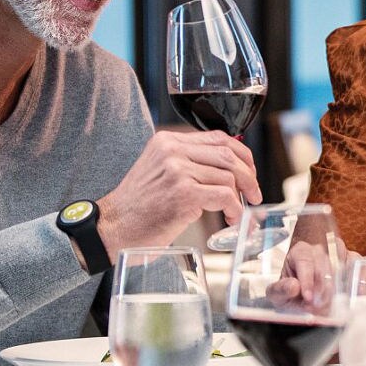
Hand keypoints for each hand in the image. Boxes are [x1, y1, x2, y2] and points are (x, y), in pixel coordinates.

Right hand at [97, 131, 261, 257]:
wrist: (112, 228)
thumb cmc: (138, 208)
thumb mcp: (159, 172)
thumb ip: (187, 164)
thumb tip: (228, 171)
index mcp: (168, 141)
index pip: (218, 137)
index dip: (242, 155)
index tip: (250, 172)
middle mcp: (172, 150)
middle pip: (228, 154)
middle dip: (249, 175)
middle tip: (254, 195)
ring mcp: (178, 170)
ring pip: (229, 176)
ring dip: (240, 198)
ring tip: (235, 213)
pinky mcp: (183, 193)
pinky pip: (224, 196)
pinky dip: (233, 210)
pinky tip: (228, 219)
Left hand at [268, 238, 356, 310]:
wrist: (305, 302)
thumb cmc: (292, 294)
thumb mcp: (278, 295)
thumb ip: (281, 290)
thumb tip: (294, 286)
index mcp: (302, 252)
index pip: (306, 259)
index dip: (308, 279)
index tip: (308, 297)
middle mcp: (326, 251)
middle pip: (330, 261)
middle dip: (326, 287)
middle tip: (320, 306)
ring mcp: (346, 257)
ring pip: (353, 262)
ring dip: (349, 285)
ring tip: (342, 305)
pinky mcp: (360, 269)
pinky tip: (360, 301)